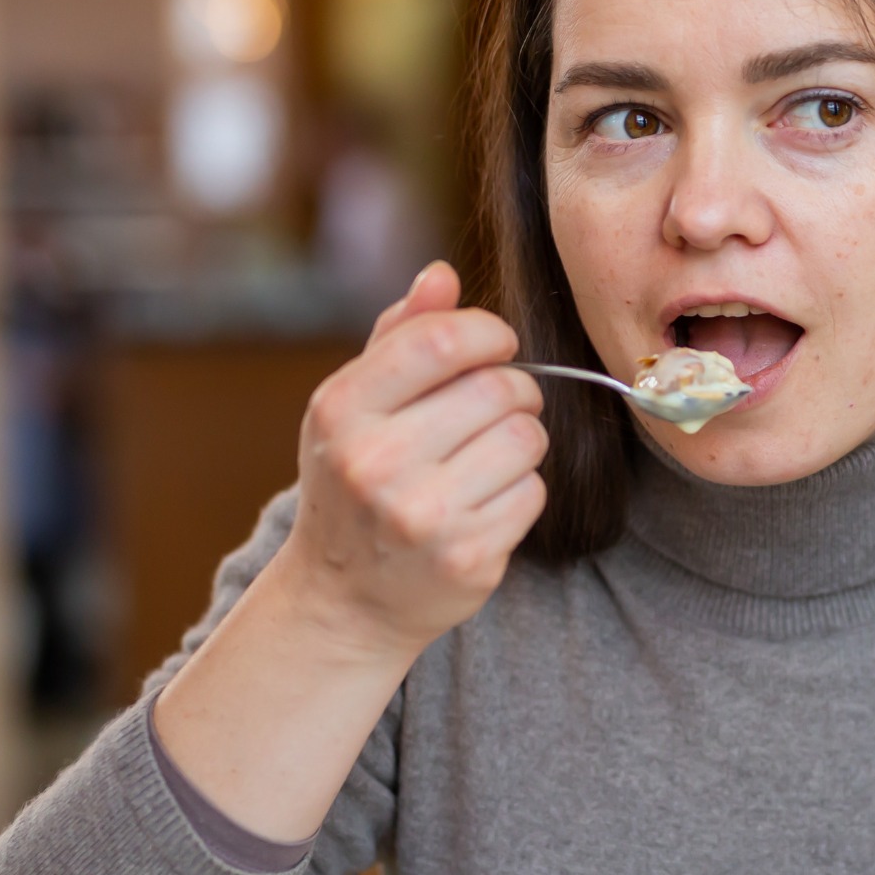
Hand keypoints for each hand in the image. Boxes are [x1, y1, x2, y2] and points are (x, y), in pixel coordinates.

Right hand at [276, 262, 548, 657]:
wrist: (344, 600)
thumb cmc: (354, 486)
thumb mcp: (353, 408)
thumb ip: (398, 338)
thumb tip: (442, 275)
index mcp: (342, 410)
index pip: (444, 339)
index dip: (489, 332)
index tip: (496, 346)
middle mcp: (376, 462)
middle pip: (499, 387)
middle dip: (514, 390)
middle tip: (497, 408)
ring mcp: (422, 516)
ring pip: (526, 439)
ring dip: (521, 441)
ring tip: (487, 458)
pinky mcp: (467, 558)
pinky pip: (533, 494)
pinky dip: (521, 492)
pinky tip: (485, 504)